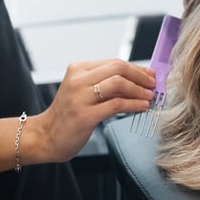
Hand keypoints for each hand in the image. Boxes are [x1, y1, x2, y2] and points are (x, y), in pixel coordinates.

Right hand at [29, 59, 154, 162]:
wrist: (45, 136)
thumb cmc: (68, 114)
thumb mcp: (83, 91)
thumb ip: (105, 82)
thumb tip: (138, 78)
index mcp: (78, 69)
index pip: (114, 62)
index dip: (136, 68)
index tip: (149, 74)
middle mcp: (78, 80)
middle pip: (118, 68)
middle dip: (140, 76)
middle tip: (153, 84)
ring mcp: (80, 98)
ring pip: (118, 84)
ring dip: (139, 90)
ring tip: (150, 96)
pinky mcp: (85, 116)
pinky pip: (116, 105)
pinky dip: (133, 104)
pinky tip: (142, 107)